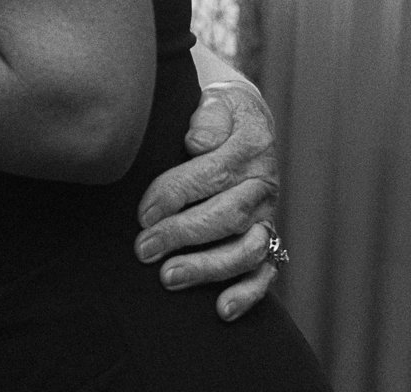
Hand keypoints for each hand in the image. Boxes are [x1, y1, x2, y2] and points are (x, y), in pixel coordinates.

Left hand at [133, 81, 279, 319]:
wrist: (244, 120)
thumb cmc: (214, 113)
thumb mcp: (213, 100)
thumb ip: (206, 117)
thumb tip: (196, 142)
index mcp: (250, 145)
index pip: (211, 173)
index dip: (175, 194)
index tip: (142, 213)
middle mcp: (263, 184)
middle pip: (226, 216)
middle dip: (182, 235)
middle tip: (143, 249)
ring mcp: (267, 216)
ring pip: (246, 250)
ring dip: (207, 267)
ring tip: (168, 277)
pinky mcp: (268, 240)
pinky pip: (265, 273)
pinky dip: (247, 294)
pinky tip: (221, 310)